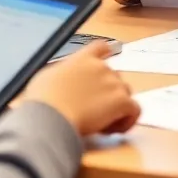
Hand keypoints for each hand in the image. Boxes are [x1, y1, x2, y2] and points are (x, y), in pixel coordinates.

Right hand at [23, 41, 139, 134]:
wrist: (50, 116)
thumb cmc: (42, 100)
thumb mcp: (47, 77)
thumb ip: (62, 74)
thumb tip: (63, 79)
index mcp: (82, 59)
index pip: (101, 47)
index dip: (107, 53)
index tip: (109, 57)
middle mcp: (101, 67)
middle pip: (115, 76)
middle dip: (108, 92)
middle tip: (94, 110)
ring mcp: (113, 83)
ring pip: (125, 93)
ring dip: (117, 106)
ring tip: (102, 122)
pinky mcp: (122, 102)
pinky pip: (134, 110)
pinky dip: (127, 120)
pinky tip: (113, 129)